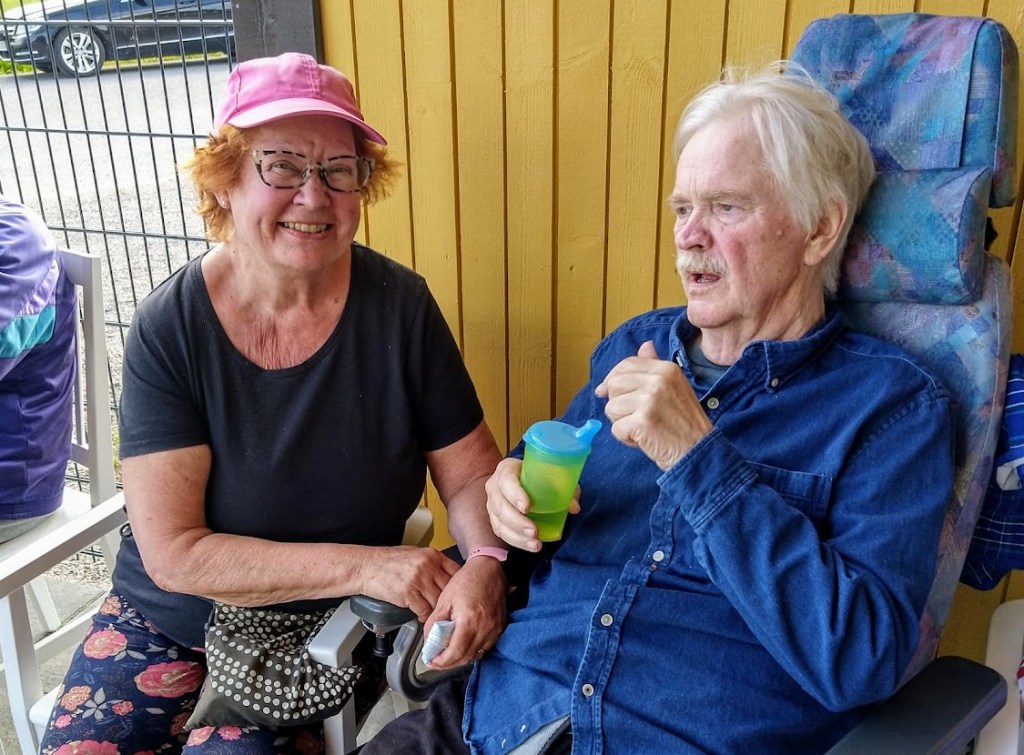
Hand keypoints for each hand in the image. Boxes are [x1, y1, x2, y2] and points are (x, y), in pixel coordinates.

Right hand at [356, 546, 460, 622]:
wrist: (365, 566)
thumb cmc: (387, 561)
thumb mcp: (414, 554)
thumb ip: (432, 564)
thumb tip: (446, 576)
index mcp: (432, 555)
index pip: (456, 572)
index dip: (459, 586)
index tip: (459, 595)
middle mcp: (428, 566)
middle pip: (450, 589)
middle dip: (449, 602)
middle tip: (450, 610)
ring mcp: (419, 579)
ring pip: (438, 602)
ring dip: (437, 611)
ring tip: (436, 616)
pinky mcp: (408, 593)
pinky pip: (424, 611)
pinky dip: (424, 617)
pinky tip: (421, 617)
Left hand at [422, 556, 507, 668]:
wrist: (489, 569)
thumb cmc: (467, 580)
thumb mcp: (444, 599)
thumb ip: (434, 622)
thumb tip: (428, 641)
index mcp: (469, 621)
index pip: (455, 653)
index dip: (441, 662)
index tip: (430, 661)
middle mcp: (485, 629)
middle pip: (465, 658)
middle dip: (448, 663)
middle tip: (435, 660)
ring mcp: (495, 630)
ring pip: (476, 655)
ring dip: (460, 659)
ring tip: (447, 654)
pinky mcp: (500, 628)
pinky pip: (485, 647)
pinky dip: (472, 651)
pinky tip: (463, 645)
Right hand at [484, 458, 580, 552]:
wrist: (523, 478)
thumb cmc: (539, 475)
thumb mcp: (553, 476)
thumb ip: (566, 488)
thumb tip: (574, 507)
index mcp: (506, 469)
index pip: (506, 481)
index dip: (515, 494)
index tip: (527, 507)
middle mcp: (495, 486)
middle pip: (501, 506)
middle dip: (517, 522)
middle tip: (535, 532)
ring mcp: (492, 504)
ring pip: (499, 522)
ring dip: (517, 536)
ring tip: (536, 544)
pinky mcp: (495, 519)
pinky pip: (501, 532)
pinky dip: (516, 541)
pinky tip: (530, 546)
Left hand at [594, 341, 711, 469]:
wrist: (698, 452)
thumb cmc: (683, 423)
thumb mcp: (674, 387)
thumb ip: (655, 366)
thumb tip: (644, 345)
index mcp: (666, 369)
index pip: (627, 364)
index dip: (612, 378)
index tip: (604, 392)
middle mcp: (658, 380)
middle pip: (614, 384)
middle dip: (618, 403)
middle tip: (636, 417)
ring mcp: (649, 399)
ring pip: (611, 407)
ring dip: (622, 422)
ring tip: (643, 429)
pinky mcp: (642, 421)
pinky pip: (616, 428)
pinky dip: (626, 438)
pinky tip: (644, 440)